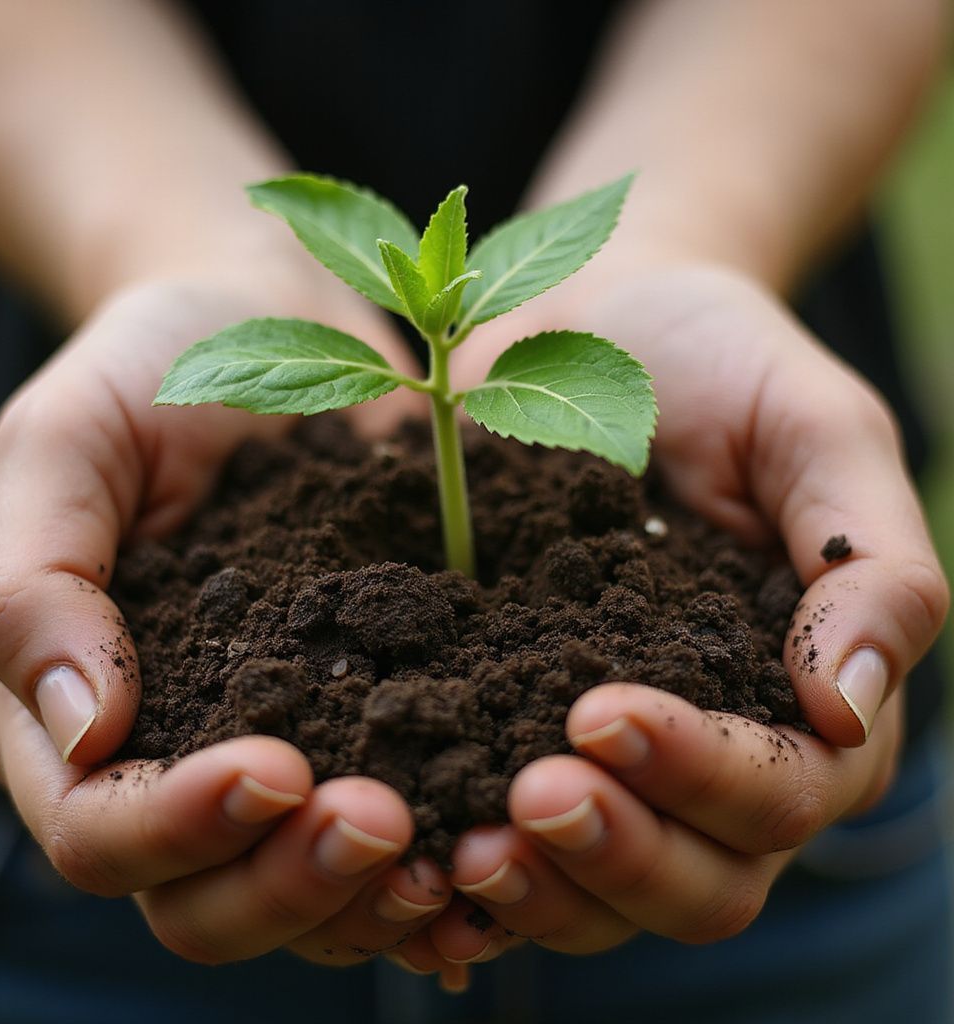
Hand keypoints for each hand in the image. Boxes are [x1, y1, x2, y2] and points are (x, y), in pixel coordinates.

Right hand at [0, 278, 449, 963]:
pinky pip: (402, 827)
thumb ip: (35, 583)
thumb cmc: (151, 373)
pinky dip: (445, 855)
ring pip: (309, 895)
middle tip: (385, 822)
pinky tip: (500, 838)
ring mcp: (286, 750)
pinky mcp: (375, 718)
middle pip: (209, 901)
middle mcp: (178, 758)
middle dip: (292, 882)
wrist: (268, 324)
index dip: (177, 828)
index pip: (100, 830)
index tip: (276, 768)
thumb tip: (84, 735)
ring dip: (376, 896)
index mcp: (77, 714)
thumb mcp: (64, 445)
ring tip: (457, 851)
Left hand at [418, 261, 946, 961]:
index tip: (601, 711)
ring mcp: (606, 758)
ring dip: (534, 891)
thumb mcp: (819, 432)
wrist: (594, 320)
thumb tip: (848, 708)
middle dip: (616, 855)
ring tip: (455, 850)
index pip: (782, 792)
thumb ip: (869, 564)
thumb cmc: (719, 362)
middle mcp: (708, 752)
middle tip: (526, 798)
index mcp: (797, 696)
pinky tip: (408, 869)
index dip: (704, 776)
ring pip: (598, 892)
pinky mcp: (508, 730)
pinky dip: (461, 879)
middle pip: (696, 882)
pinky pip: (503, 842)